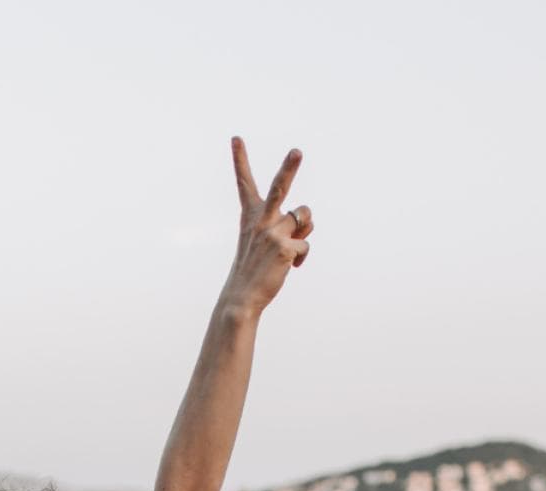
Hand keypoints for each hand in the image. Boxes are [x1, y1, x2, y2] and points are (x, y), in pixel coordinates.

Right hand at [221, 137, 309, 318]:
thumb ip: (287, 224)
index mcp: (250, 217)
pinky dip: (302, 256)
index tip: (236, 138)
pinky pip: (306, 243)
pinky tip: (290, 267)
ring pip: (304, 216)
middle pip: (280, 187)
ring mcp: (273, 233)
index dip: (240, 160)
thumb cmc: (255, 270)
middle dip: (290, 168)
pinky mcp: (285, 247)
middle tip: (297, 151)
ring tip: (288, 249)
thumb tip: (309, 218)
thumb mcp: (266, 242)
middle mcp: (261, 220)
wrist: (242, 297)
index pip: (244, 184)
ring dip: (304, 229)